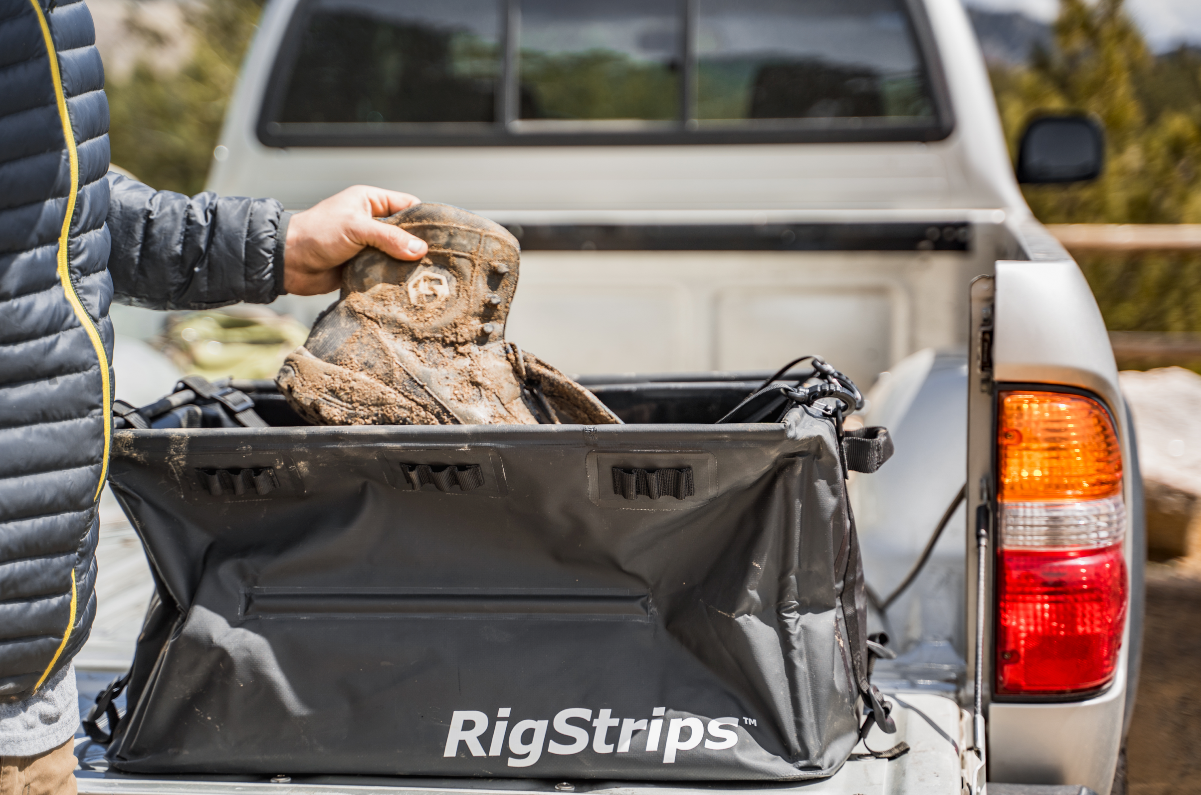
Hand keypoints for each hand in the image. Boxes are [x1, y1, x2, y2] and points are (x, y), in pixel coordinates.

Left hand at [282, 185, 427, 294]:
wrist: (288, 262)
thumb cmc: (316, 234)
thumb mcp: (356, 228)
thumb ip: (389, 237)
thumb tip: (420, 249)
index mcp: (371, 202)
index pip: (408, 205)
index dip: (424, 218)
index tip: (442, 234)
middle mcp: (372, 223)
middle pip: (407, 233)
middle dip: (419, 245)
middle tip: (439, 259)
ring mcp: (369, 246)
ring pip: (398, 255)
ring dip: (408, 265)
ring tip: (428, 276)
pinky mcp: (364, 268)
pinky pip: (386, 272)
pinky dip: (395, 279)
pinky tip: (409, 287)